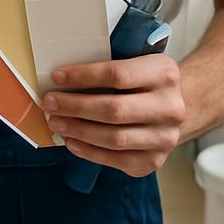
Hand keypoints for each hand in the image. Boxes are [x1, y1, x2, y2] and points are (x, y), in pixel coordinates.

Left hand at [42, 54, 185, 176]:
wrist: (173, 109)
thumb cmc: (142, 82)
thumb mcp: (133, 63)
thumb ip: (104, 68)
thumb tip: (61, 79)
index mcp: (164, 74)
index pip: (117, 74)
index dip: (83, 76)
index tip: (56, 77)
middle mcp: (170, 107)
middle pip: (115, 109)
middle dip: (76, 106)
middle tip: (50, 103)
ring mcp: (165, 137)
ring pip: (115, 138)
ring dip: (79, 131)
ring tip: (56, 122)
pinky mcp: (155, 160)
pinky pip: (117, 159)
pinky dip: (90, 151)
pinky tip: (72, 141)